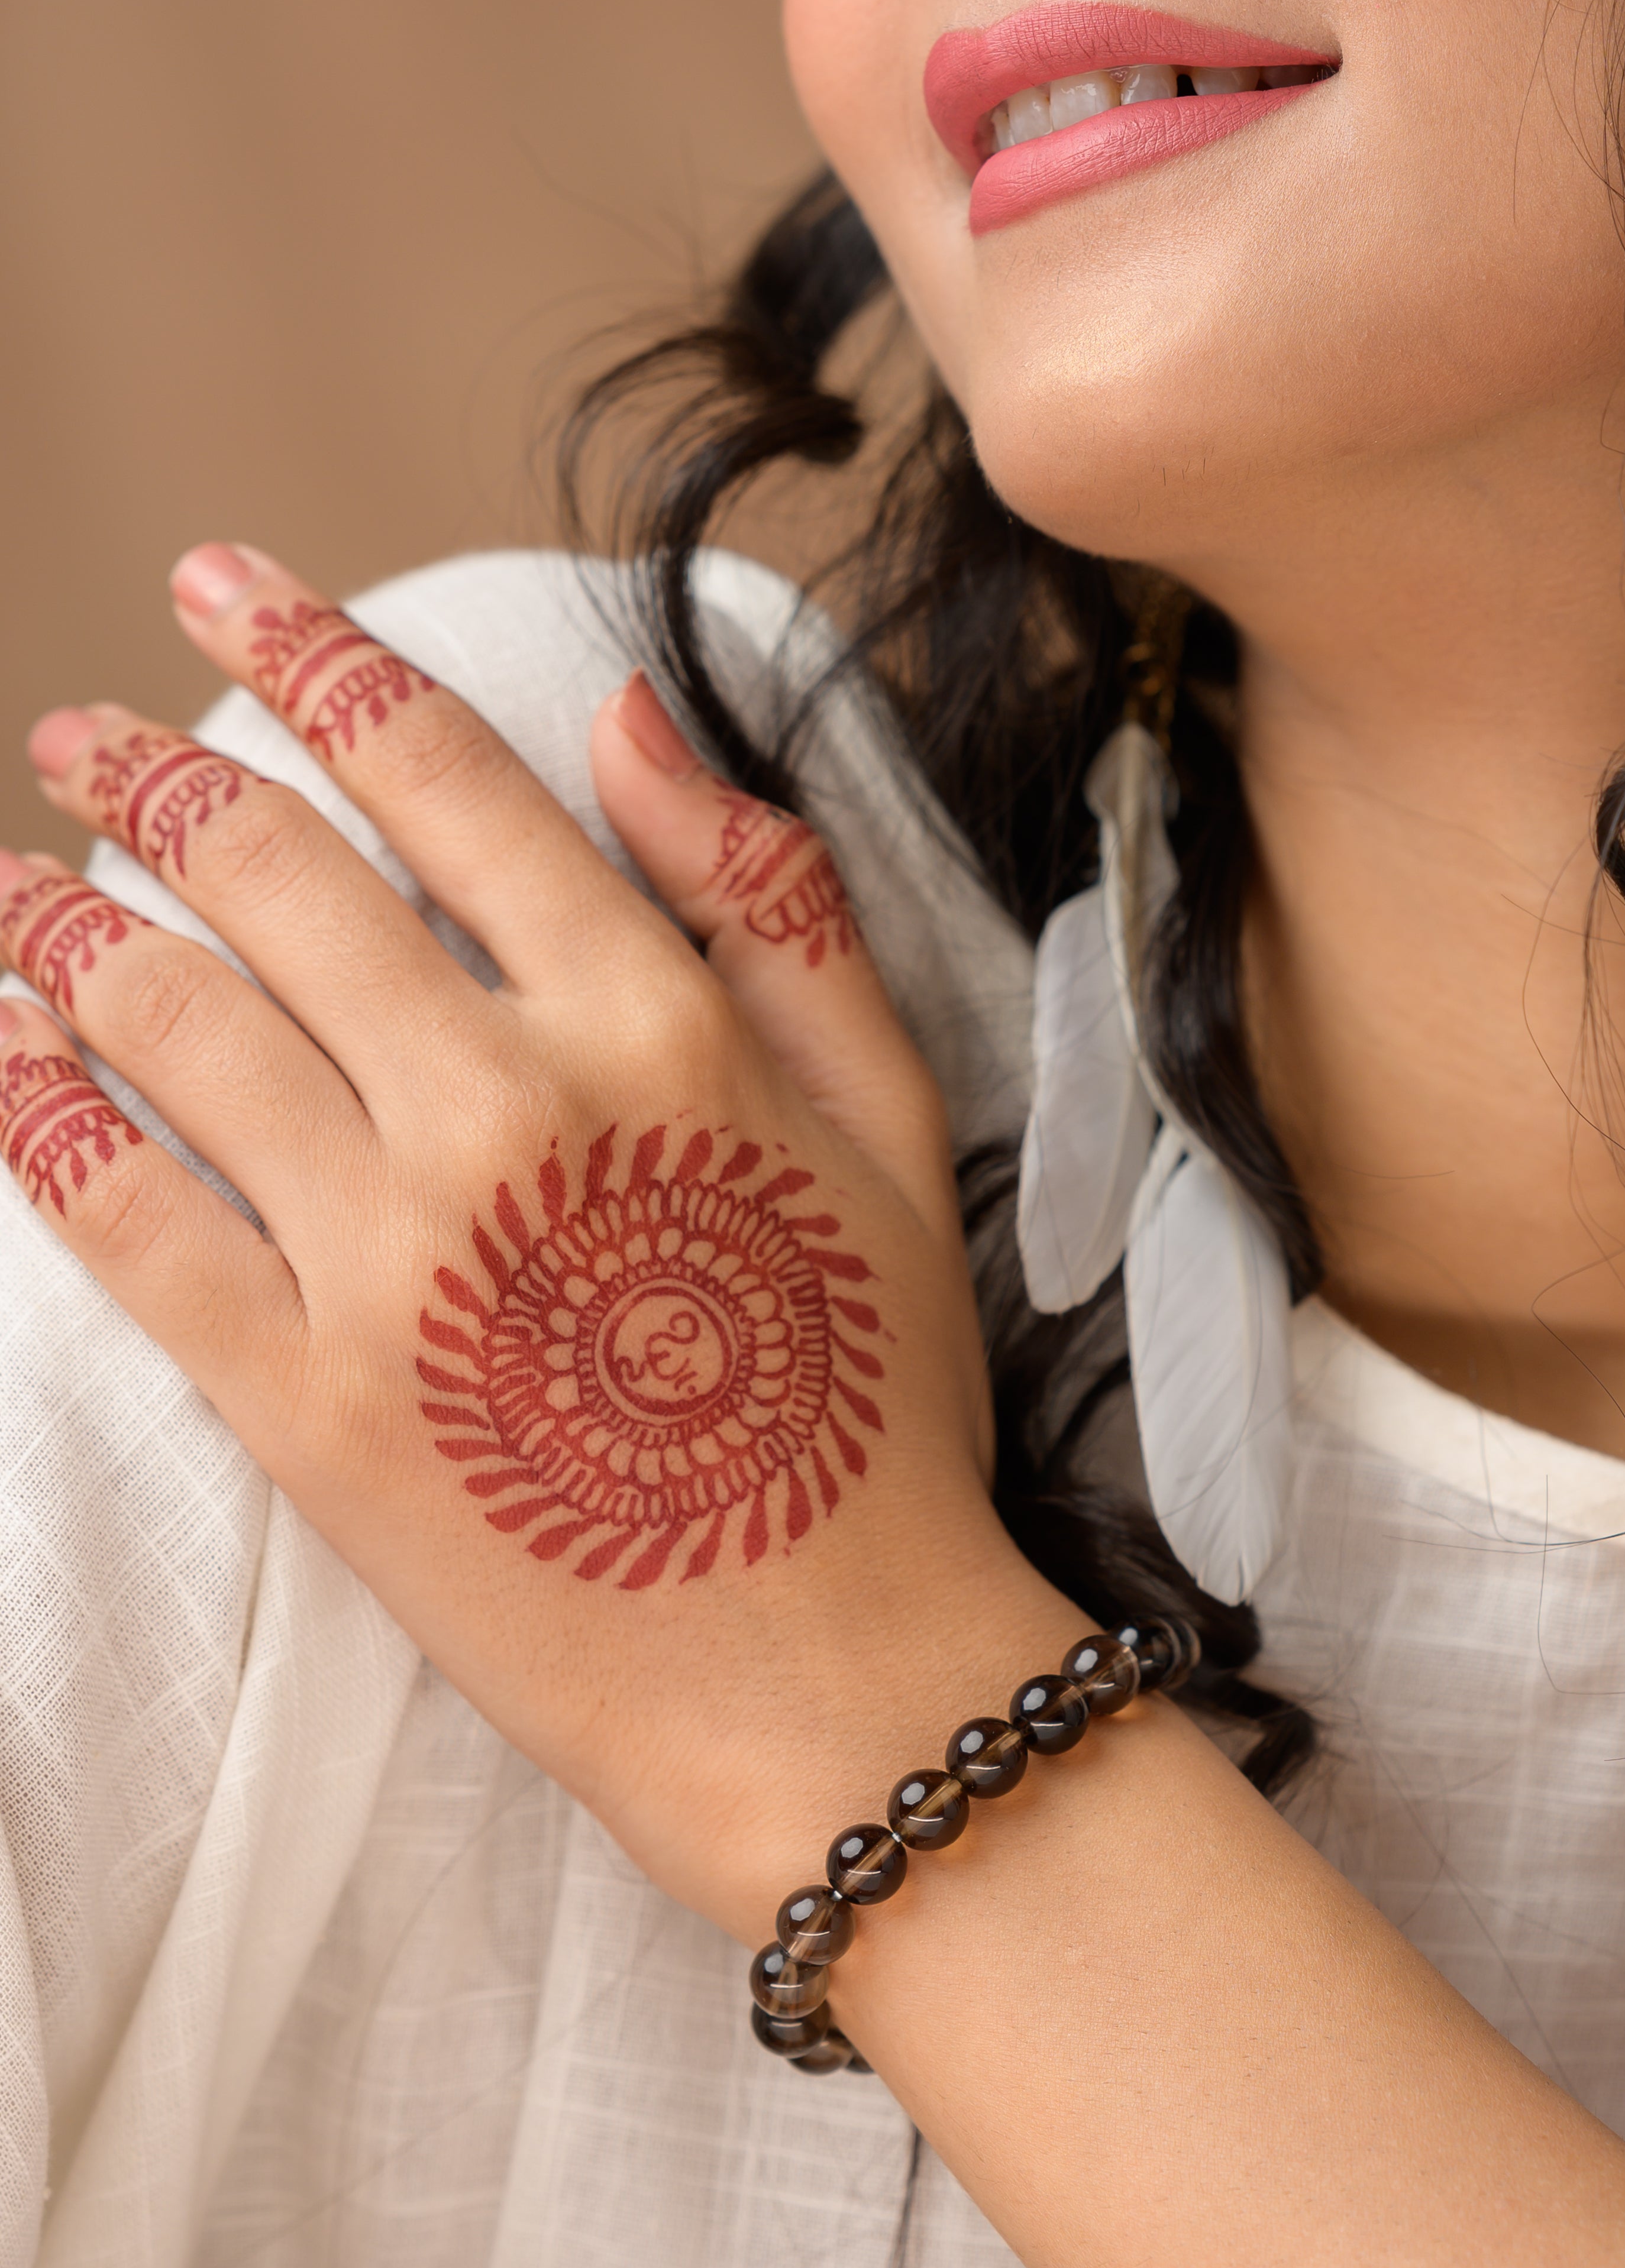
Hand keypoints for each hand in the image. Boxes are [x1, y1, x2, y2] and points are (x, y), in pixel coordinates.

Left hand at [0, 545, 1058, 1940]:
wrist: (829, 1681)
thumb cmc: (871, 1401)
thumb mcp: (893, 1122)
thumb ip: (774, 903)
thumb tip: (632, 715)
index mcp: (656, 1027)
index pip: (443, 781)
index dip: (316, 656)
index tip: (226, 586)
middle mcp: (504, 1111)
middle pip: (273, 877)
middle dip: (154, 771)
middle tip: (83, 732)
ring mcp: (389, 1258)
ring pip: (171, 1023)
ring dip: (60, 923)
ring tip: (11, 883)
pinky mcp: (302, 1402)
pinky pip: (124, 1220)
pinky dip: (31, 1115)